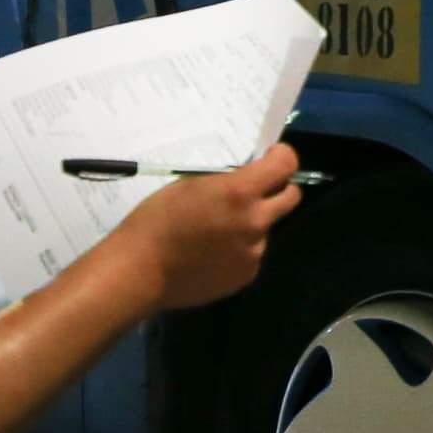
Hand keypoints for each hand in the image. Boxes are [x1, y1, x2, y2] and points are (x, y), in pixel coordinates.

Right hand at [110, 144, 301, 313]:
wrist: (140, 270)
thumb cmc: (156, 221)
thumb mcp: (191, 185)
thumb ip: (226, 182)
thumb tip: (247, 180)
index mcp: (240, 192)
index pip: (286, 164)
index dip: (282, 156)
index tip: (271, 156)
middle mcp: (255, 221)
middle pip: (292, 197)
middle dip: (278, 188)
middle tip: (254, 191)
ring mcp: (254, 252)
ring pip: (267, 228)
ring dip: (252, 223)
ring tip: (216, 231)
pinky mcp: (246, 275)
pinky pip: (252, 253)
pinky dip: (240, 249)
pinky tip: (211, 253)